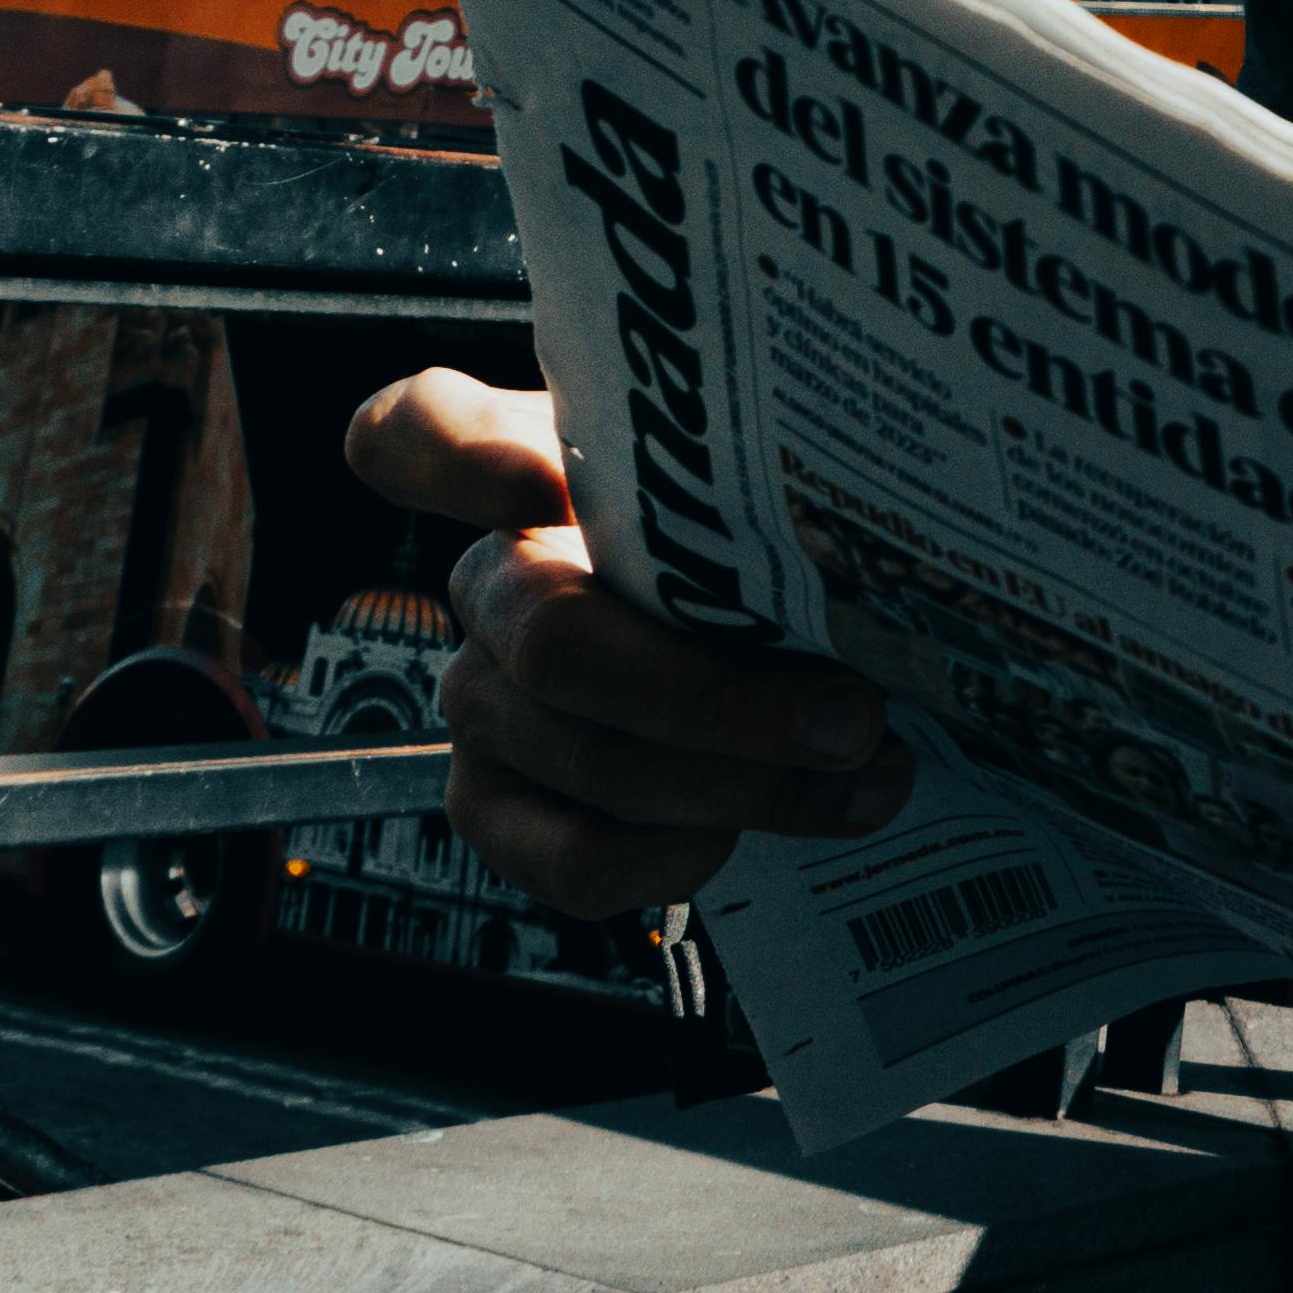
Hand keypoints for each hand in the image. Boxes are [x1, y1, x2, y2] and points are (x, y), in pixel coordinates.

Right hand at [343, 370, 912, 916]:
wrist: (764, 657)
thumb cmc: (758, 553)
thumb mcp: (761, 495)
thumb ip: (770, 489)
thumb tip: (871, 536)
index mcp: (528, 471)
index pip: (422, 434)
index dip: (459, 457)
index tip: (537, 481)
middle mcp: (488, 587)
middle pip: (559, 643)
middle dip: (722, 698)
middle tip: (856, 713)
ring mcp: (481, 704)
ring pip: (591, 760)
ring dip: (746, 783)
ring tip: (864, 772)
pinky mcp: (494, 809)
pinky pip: (576, 858)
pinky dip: (684, 855)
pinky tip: (757, 827)